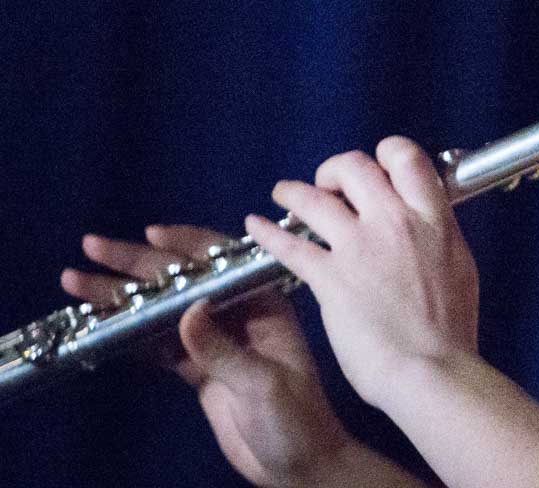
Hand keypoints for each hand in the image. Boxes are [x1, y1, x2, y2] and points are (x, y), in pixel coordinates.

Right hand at [63, 226, 356, 487]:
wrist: (300, 465)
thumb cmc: (297, 420)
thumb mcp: (263, 383)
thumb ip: (223, 350)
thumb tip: (187, 310)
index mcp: (264, 304)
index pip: (221, 262)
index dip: (185, 245)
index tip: (148, 235)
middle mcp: (239, 313)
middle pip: (182, 280)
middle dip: (136, 264)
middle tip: (92, 247)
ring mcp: (216, 340)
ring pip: (163, 309)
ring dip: (122, 297)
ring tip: (77, 281)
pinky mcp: (200, 368)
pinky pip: (159, 343)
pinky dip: (130, 334)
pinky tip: (99, 323)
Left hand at [247, 136, 480, 414]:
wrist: (431, 369)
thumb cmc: (451, 329)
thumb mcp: (459, 267)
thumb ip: (437, 238)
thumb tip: (429, 227)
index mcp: (433, 220)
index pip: (406, 157)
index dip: (385, 154)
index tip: (376, 168)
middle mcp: (394, 222)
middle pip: (355, 168)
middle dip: (336, 170)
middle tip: (330, 186)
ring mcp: (359, 248)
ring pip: (315, 199)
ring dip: (294, 192)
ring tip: (284, 192)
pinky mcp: (330, 278)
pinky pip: (290, 244)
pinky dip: (268, 232)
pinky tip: (255, 225)